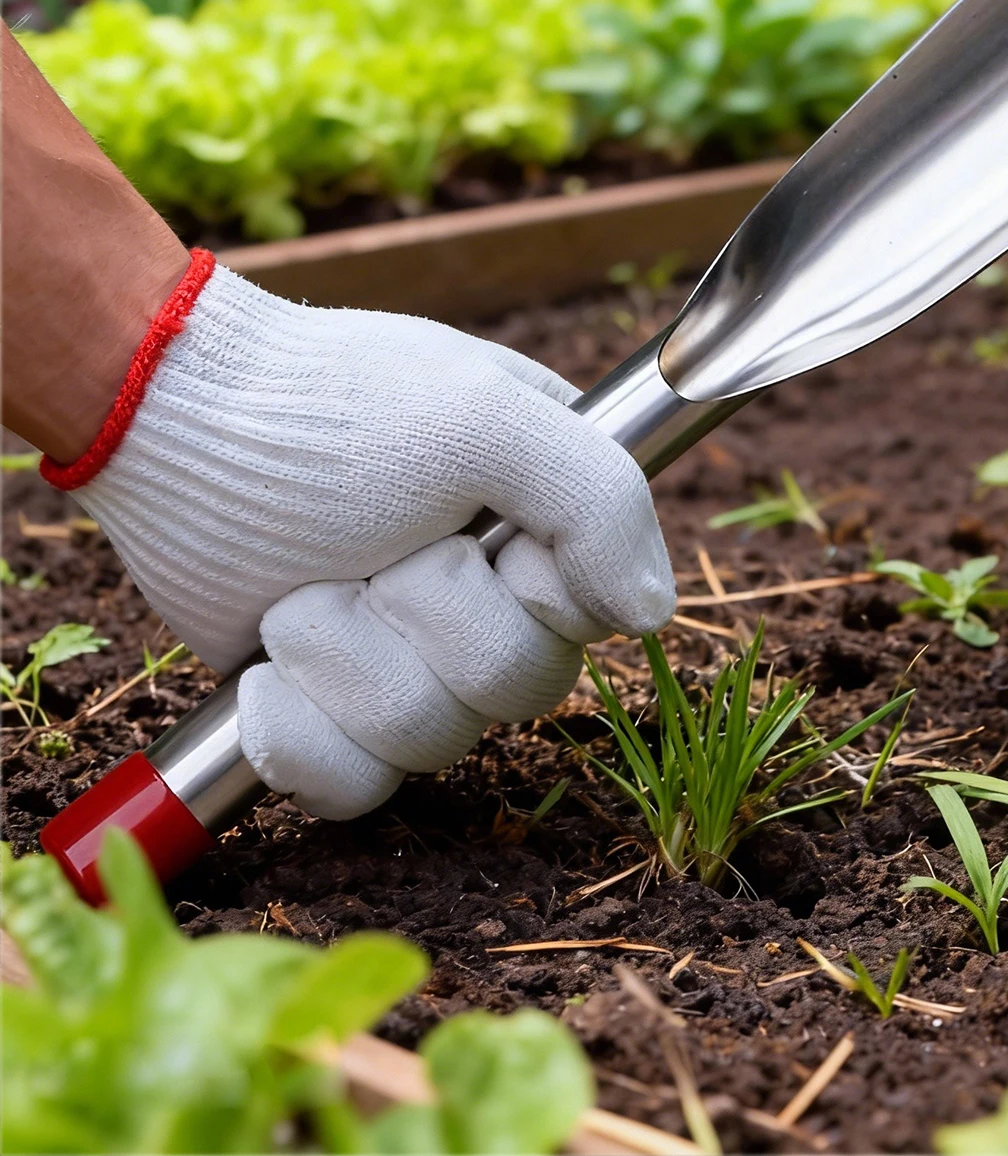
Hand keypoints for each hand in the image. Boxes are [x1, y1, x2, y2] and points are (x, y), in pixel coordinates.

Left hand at [50, 258, 674, 818]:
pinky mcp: (336, 710)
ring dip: (348, 662)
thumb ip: (600, 499)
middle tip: (375, 548)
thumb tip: (649, 614)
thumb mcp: (485, 415)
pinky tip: (267, 673)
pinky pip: (357, 788)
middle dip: (426, 621)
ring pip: (433, 741)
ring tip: (302, 592)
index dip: (534, 593)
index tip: (475, 532)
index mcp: (546, 521)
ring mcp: (411, 657)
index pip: (600, 615)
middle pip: (521, 688)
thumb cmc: (329, 405)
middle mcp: (492, 595)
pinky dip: (301, 736)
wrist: (172, 430)